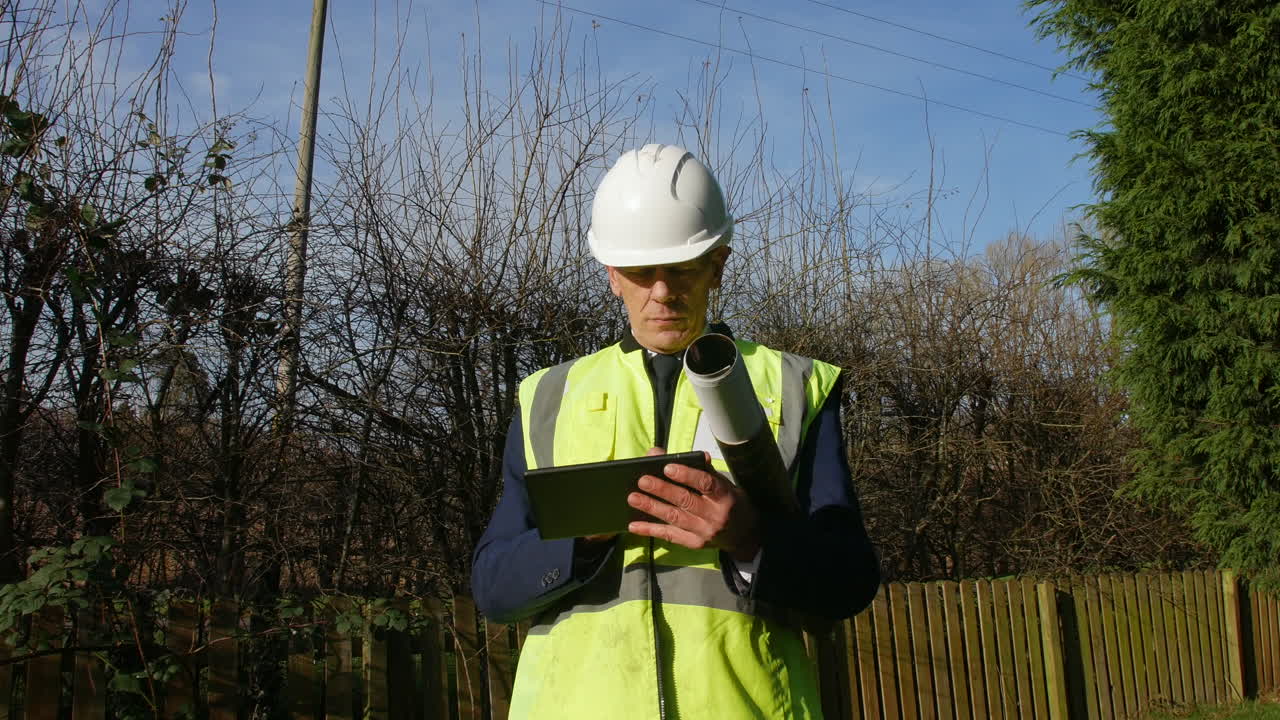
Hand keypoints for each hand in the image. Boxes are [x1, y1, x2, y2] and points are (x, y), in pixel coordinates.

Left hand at [626, 447, 760, 561]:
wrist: (745, 534)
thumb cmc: (730, 502)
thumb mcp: (724, 484)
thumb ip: (701, 470)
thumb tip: (682, 455)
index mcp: (724, 496)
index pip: (705, 483)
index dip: (686, 475)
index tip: (667, 467)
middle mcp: (715, 515)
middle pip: (685, 501)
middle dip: (662, 490)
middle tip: (642, 480)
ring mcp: (704, 532)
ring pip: (674, 518)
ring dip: (652, 507)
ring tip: (633, 497)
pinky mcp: (694, 544)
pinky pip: (670, 536)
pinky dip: (651, 530)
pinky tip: (634, 525)